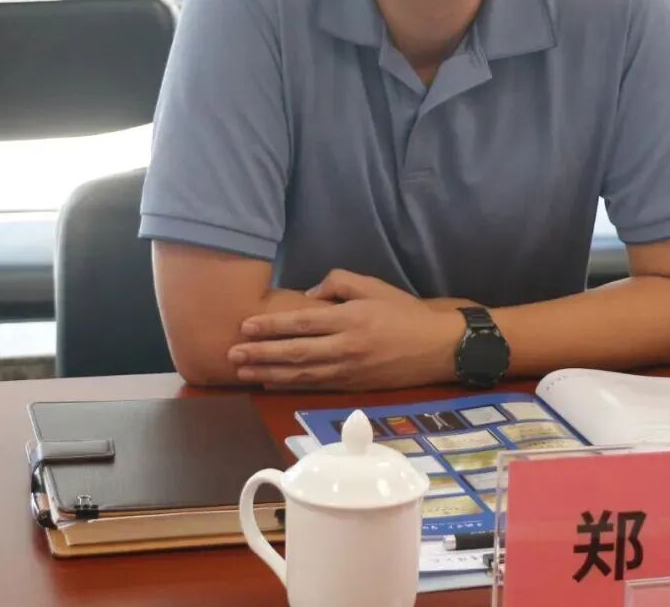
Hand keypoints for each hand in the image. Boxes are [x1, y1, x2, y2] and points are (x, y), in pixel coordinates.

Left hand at [227, 269, 465, 390]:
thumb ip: (340, 283)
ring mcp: (348, 371)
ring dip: (268, 373)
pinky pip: (314, 386)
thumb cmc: (404, 312)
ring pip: (300, 374)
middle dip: (261, 353)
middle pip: (295, 352)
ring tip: (242, 371)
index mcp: (350, 319)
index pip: (302, 323)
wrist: (437, 347)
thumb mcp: (374, 286)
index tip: (245, 326)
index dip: (271, 326)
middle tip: (232, 354)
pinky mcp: (352, 386)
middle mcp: (345, 347)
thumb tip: (308, 296)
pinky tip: (270, 383)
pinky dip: (289, 385)